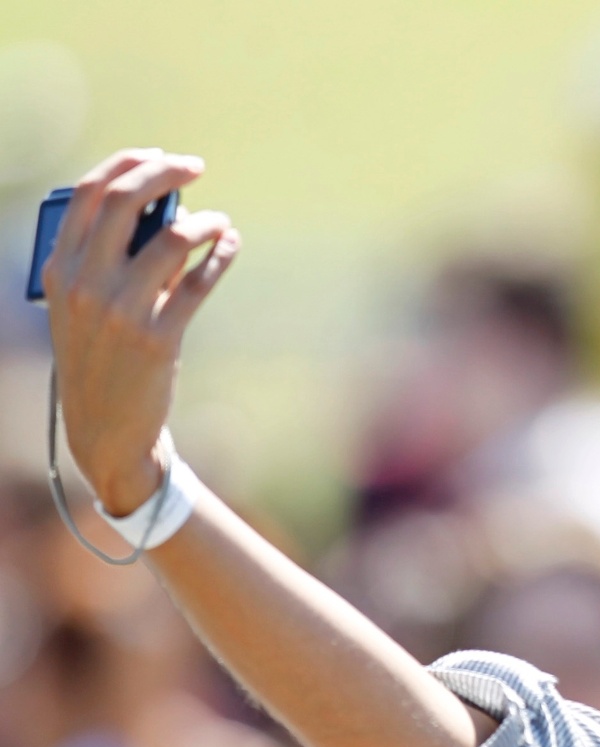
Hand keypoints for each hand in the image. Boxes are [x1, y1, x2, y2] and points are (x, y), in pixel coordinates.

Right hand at [41, 149, 240, 514]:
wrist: (105, 427)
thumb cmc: (100, 357)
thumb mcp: (86, 306)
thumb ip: (111, 260)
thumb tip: (164, 214)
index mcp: (58, 269)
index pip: (88, 195)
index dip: (126, 164)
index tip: (158, 155)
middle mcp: (83, 284)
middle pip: (126, 202)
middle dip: (165, 173)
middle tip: (196, 167)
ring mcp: (119, 310)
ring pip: (170, 239)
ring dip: (204, 222)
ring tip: (219, 222)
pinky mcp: (156, 338)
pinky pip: (197, 283)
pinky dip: (219, 256)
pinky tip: (230, 244)